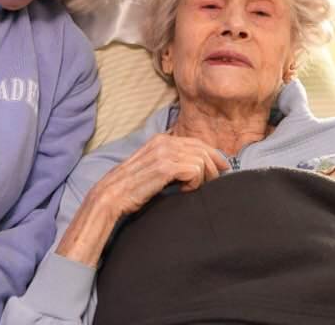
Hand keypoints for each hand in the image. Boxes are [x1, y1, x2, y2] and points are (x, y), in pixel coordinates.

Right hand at [90, 132, 229, 217]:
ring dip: (204, 177)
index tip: (223, 168)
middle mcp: (164, 142)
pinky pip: (195, 170)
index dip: (213, 155)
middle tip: (217, 181)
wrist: (112, 195)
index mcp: (161, 139)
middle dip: (215, 165)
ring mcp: (164, 153)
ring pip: (202, 159)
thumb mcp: (153, 167)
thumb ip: (171, 161)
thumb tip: (198, 165)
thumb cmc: (133, 187)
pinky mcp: (165, 167)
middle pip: (203, 149)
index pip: (196, 142)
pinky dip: (195, 183)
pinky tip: (184, 190)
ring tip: (193, 188)